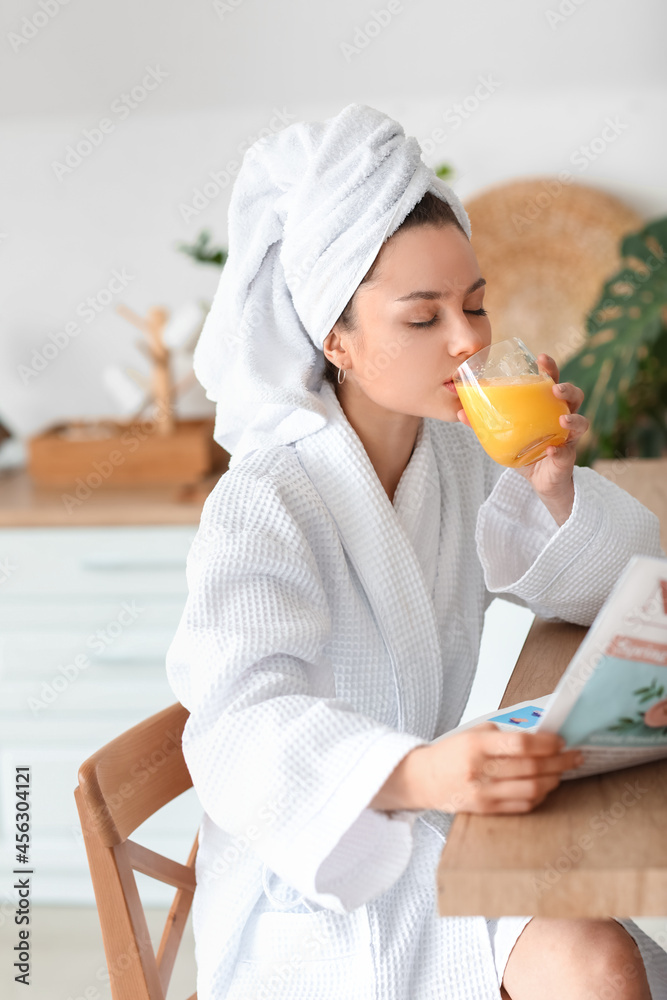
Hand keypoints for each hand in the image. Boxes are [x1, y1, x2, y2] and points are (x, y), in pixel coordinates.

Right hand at [399, 722, 581, 813]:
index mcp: (476, 745)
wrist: (424, 779)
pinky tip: (545, 787)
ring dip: (553, 780)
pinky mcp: (487, 810)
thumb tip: (539, 736)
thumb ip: (503, 734)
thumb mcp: (472, 733)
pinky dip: (540, 796)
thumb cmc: (451, 753)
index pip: (520, 744)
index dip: (546, 743)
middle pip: (531, 768)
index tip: (561, 740)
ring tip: (561, 771)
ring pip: (531, 790)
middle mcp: (480, 770)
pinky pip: (523, 806)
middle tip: (575, 756)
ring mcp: (484, 793)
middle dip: (559, 761)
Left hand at [457, 353, 588, 525]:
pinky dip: (559, 451)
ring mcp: (568, 437)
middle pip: (574, 396)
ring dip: (573, 418)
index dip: (550, 368)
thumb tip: (459, 412)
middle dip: (567, 388)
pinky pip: (567, 452)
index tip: (541, 358)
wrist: (539, 481)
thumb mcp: (503, 436)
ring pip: (581, 421)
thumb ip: (485, 423)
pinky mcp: (567, 457)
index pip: (552, 381)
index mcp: (547, 406)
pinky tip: (551, 450)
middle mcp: (562, 417)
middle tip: (555, 388)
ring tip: (562, 419)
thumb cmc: (525, 451)